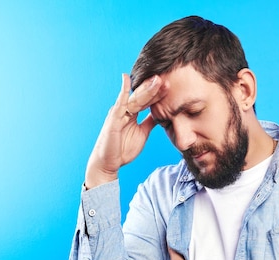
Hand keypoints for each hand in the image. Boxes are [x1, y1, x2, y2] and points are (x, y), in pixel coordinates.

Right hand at [84, 73, 163, 188]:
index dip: (158, 94)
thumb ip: (150, 122)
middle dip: (154, 88)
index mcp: (133, 114)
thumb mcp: (143, 133)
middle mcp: (125, 110)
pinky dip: (123, 90)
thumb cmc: (123, 149)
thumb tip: (161, 114)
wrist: (109, 162)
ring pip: (135, 98)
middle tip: (165, 78)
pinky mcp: (114, 118)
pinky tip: (126, 78)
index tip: (170, 86)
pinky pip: (120, 103)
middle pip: (142, 97)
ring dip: (146, 89)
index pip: (148, 101)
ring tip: (156, 79)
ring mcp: (119, 113)